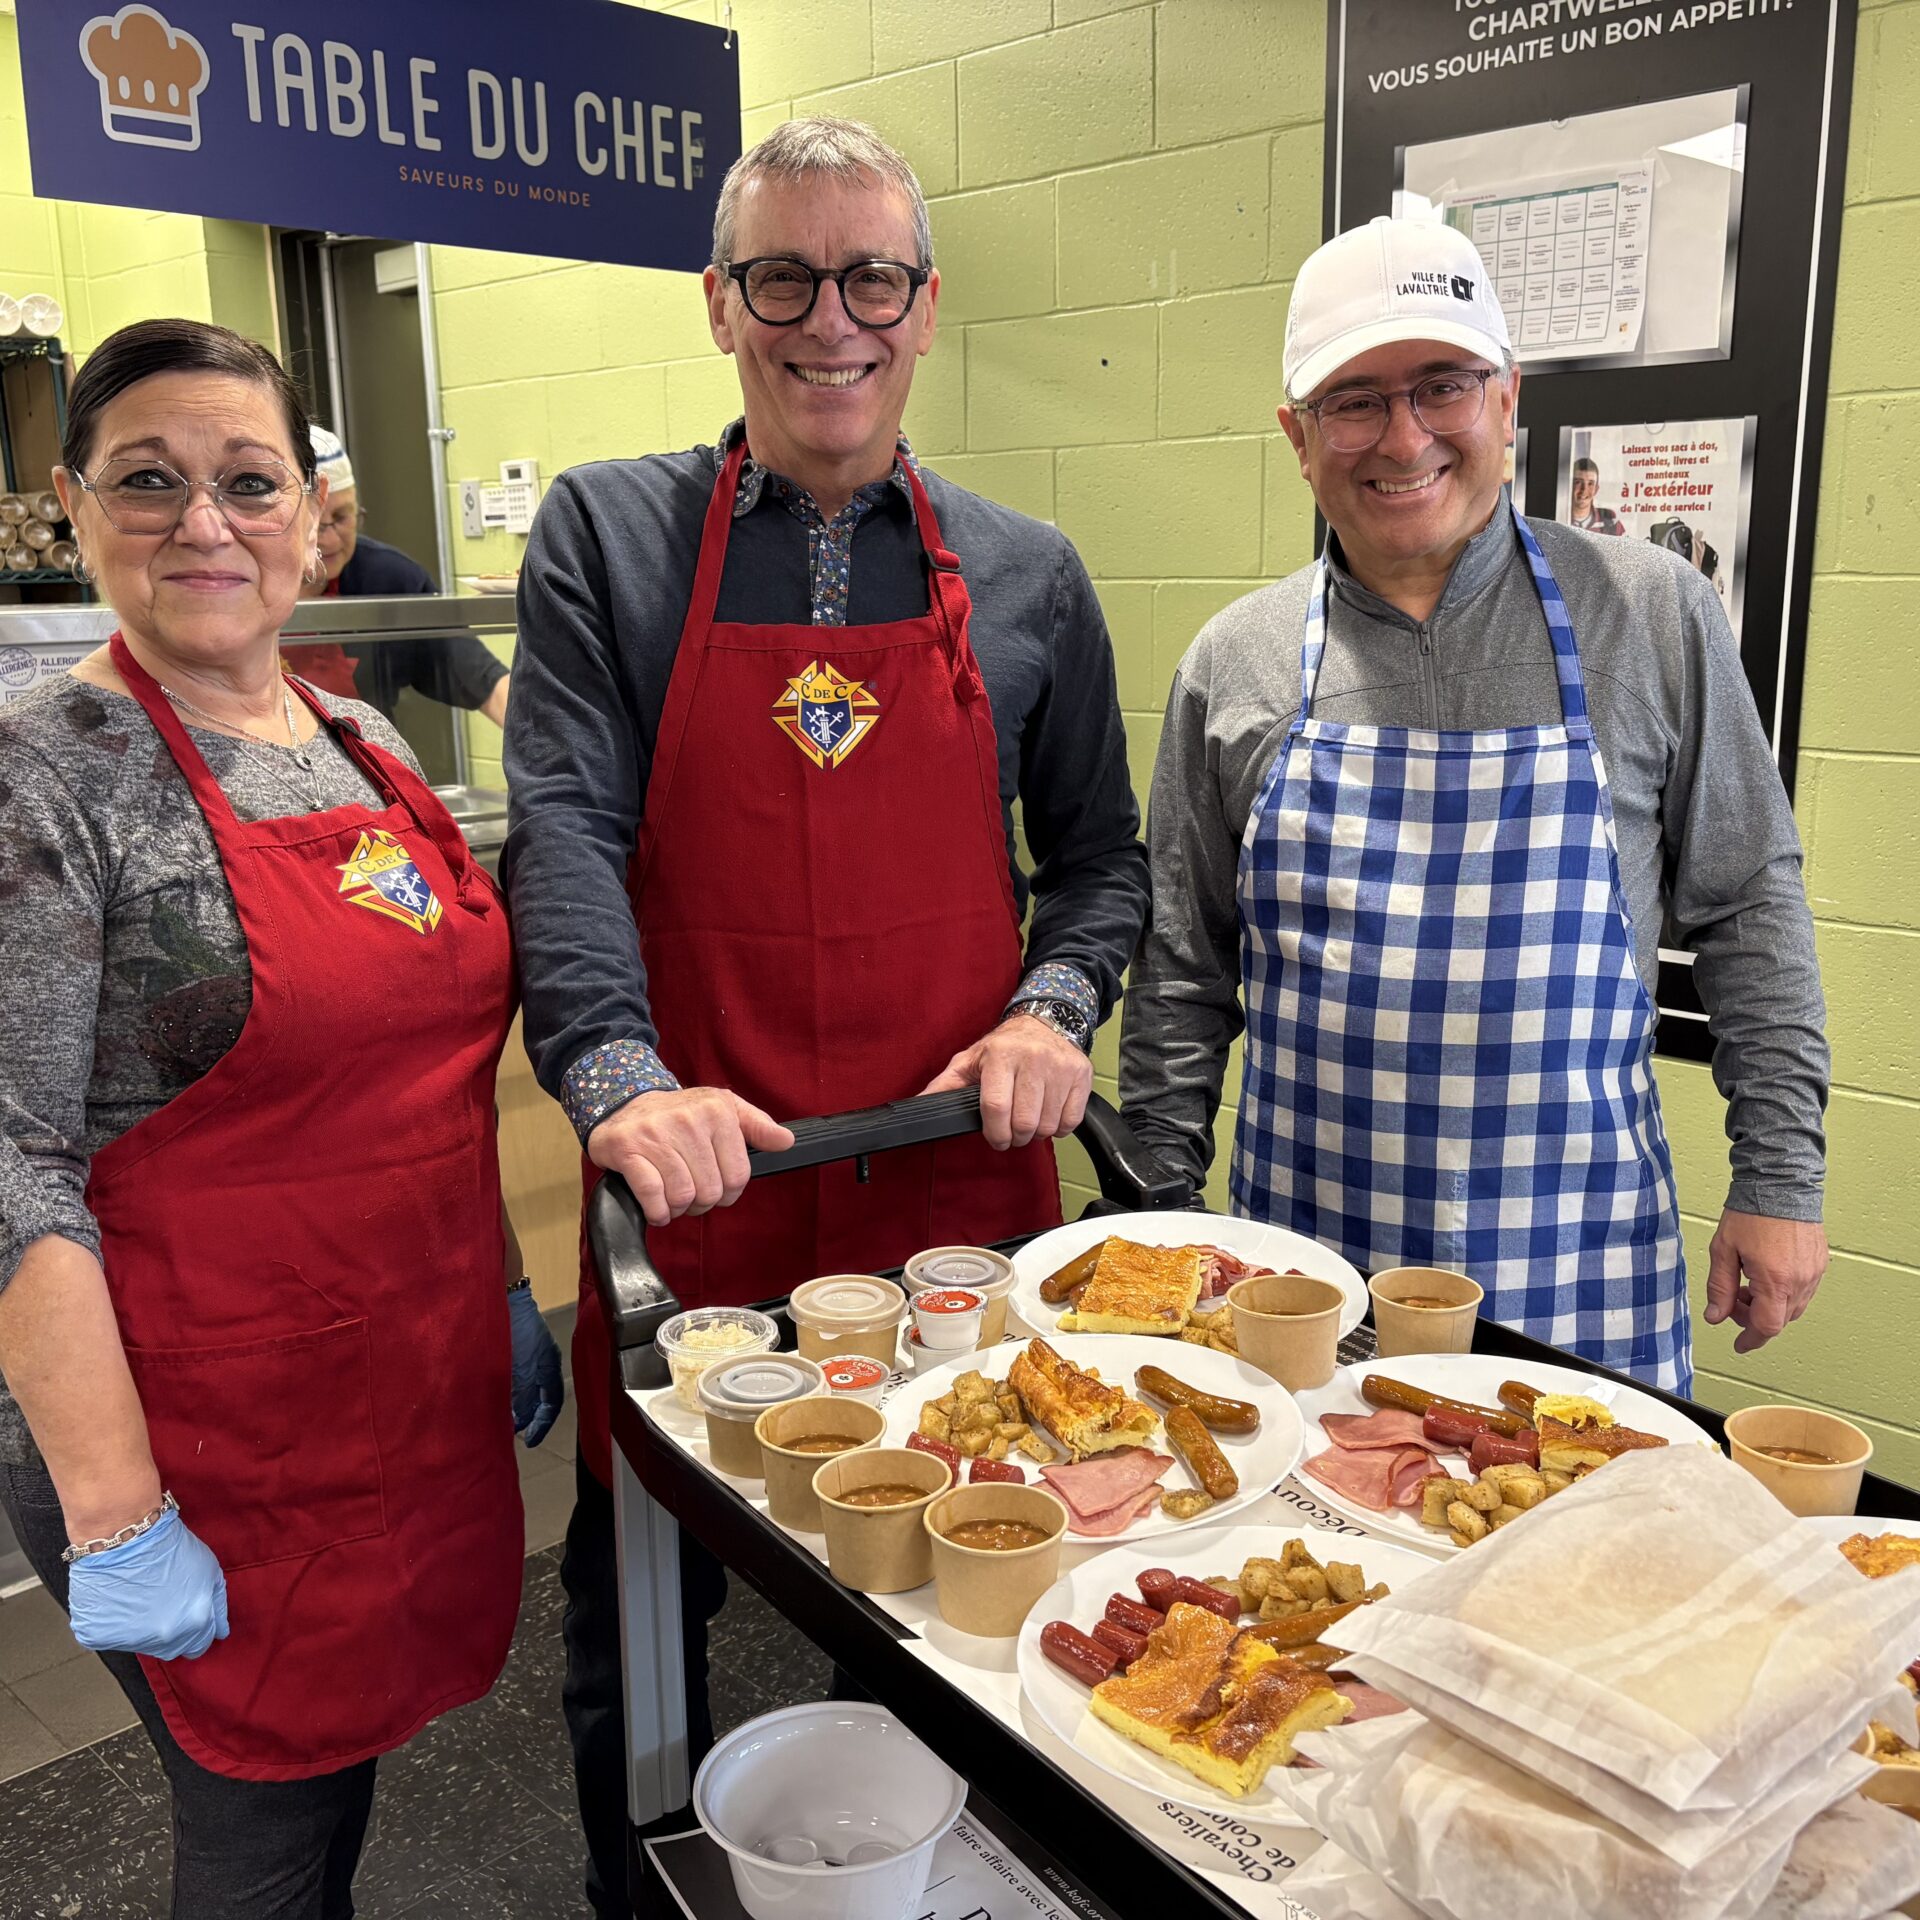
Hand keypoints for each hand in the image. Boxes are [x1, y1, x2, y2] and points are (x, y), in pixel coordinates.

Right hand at [67, 1506, 228, 1661]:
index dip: (195, 1631)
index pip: (199, 1645)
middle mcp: (164, 1637)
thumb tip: (220, 1632)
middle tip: (163, 1605)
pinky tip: (116, 1600)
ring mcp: (129, 1640)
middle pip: (171, 1650)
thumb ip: (217, 1605)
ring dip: (142, 1628)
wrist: (128, 1536)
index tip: (186, 1616)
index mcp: (195, 1622)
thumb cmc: (171, 1547)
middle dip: (172, 1633)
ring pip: (140, 1644)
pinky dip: (112, 1624)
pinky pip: (107, 1637)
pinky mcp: (97, 1636)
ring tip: (139, 1597)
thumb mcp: (210, 1570)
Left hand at [507, 1285, 564, 1446]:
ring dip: (508, 1405)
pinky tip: (484, 1398)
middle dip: (522, 1416)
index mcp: (549, 1365)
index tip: (529, 1441)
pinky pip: (505, 1378)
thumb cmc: (517, 1328)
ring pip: (517, 1389)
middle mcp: (537, 1362)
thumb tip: (519, 1421)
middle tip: (507, 1433)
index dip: (542, 1424)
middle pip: (533, 1397)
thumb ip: (523, 1394)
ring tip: (493, 1419)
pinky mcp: (504, 1348)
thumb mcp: (522, 1366)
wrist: (499, 1293)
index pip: (551, 1402)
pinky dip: (498, 1392)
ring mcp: (521, 1354)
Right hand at [588, 1087, 794, 1228]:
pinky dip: (657, 1211)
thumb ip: (757, 1126)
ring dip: (678, 1208)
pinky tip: (658, 1208)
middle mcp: (688, 1120)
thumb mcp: (723, 1109)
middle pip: (711, 1191)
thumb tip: (786, 1141)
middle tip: (691, 1192)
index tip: (718, 1188)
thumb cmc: (680, 1114)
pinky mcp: (627, 1149)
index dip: (729, 1193)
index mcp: (717, 1111)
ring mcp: (656, 1134)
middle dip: (702, 1202)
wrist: (625, 1104)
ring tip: (673, 1198)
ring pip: (682, 1196)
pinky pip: (652, 1195)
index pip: (738, 1175)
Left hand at [921, 1013, 1092, 1150]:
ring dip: (1037, 1133)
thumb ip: (945, 1085)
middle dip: (1015, 1137)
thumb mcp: (970, 1060)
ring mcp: (1060, 1067)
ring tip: (1029, 1120)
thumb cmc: (1005, 1046)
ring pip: (1048, 1125)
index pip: (996, 1106)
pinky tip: (1048, 1114)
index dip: (995, 1133)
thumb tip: (918, 1104)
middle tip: (1012, 1132)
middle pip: (1024, 1122)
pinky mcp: (1081, 1075)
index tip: (996, 1139)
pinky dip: (1058, 1127)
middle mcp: (1033, 1058)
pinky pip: (1070, 1120)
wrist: (1046, 1021)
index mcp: (1001, 1055)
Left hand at [1703, 1209, 1828, 1354]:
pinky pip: (1803, 1291)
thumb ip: (1719, 1287)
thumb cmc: (1750, 1213)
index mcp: (1775, 1280)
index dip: (1751, 1339)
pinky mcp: (1820, 1263)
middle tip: (1733, 1299)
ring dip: (1769, 1305)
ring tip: (1747, 1282)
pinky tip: (1766, 1275)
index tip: (1740, 1345)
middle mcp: (1800, 1281)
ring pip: (1792, 1307)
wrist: (1779, 1183)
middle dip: (1753, 1316)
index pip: (1766, 1326)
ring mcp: (1814, 1273)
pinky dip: (1783, 1292)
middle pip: (1779, 1319)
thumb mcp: (1723, 1250)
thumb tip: (1715, 1316)